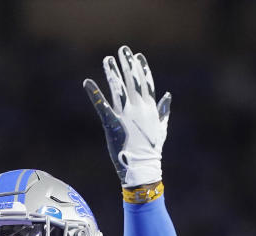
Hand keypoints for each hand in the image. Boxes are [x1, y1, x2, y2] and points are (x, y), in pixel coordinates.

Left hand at [83, 46, 170, 187]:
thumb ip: (163, 110)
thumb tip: (168, 95)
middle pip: (132, 81)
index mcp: (149, 108)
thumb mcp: (161, 128)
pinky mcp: (112, 123)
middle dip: (127, 64)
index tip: (138, 56)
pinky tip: (87, 82)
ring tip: (107, 59)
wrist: (143, 167)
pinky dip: (94, 93)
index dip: (142, 69)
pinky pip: (102, 105)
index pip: (146, 83)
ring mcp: (125, 115)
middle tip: (122, 49)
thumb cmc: (151, 150)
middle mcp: (138, 108)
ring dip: (112, 72)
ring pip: (118, 88)